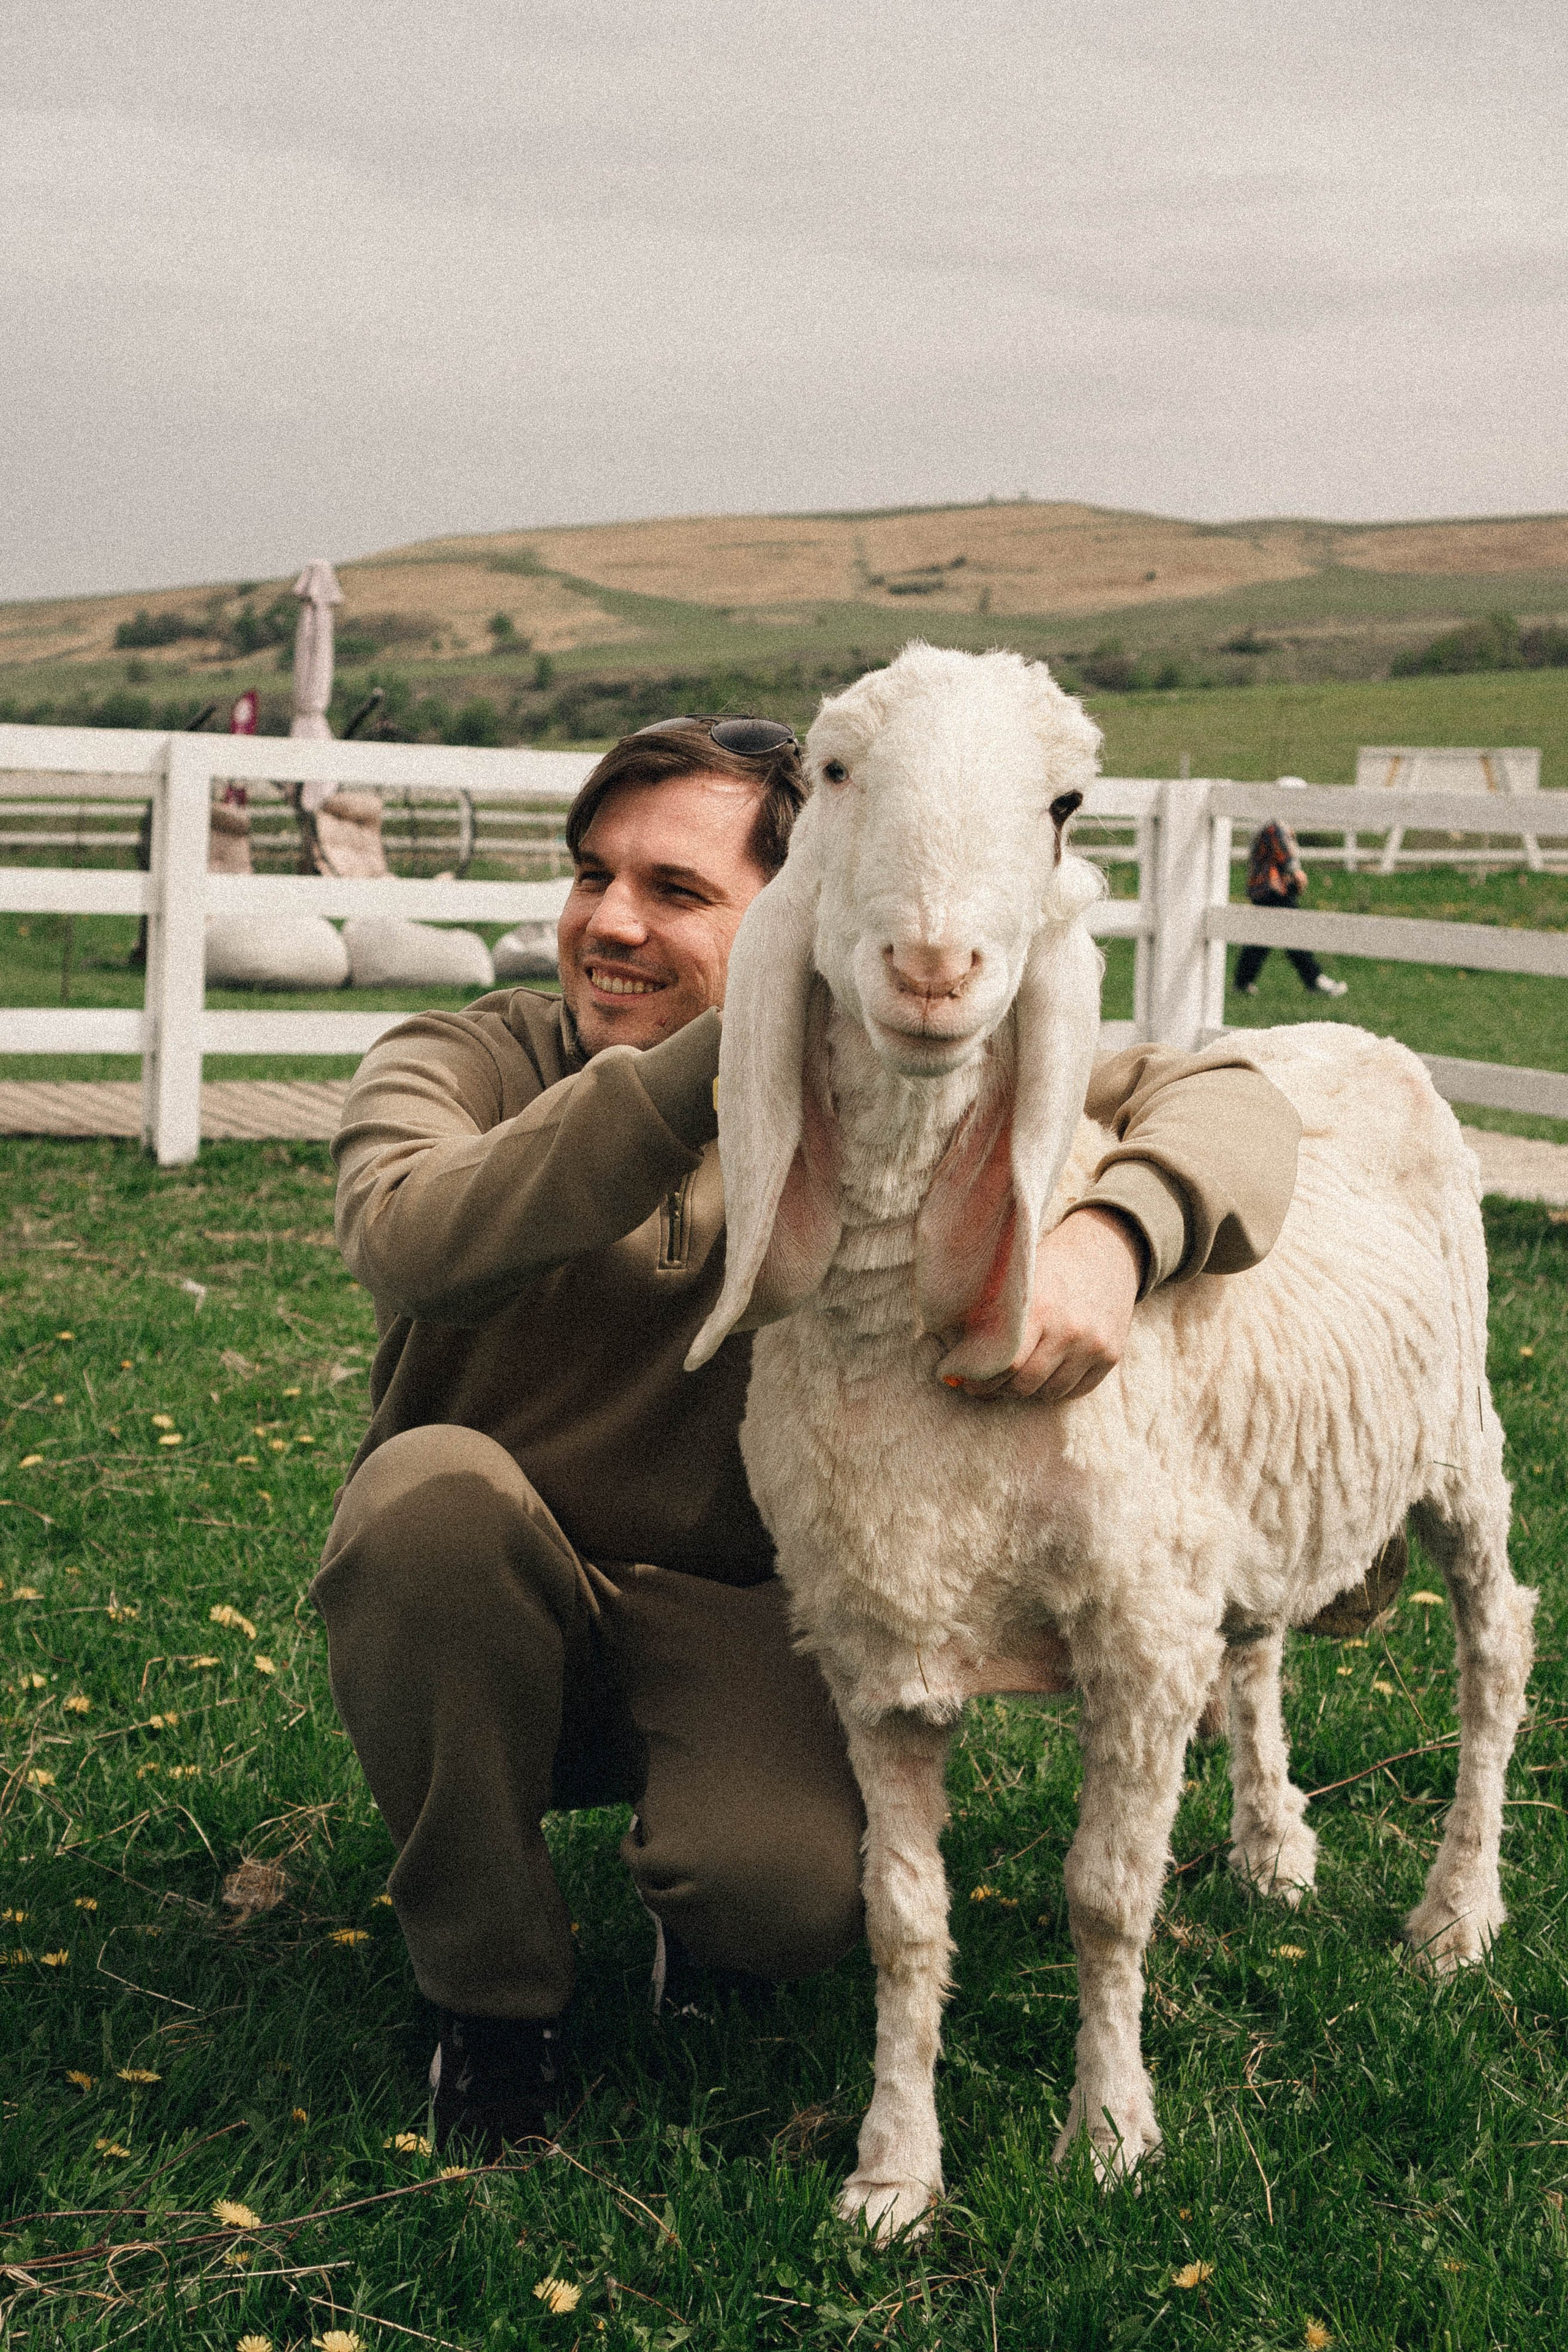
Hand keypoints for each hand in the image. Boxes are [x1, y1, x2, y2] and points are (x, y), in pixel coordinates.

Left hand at [940, 1206, 1142, 1402]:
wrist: (1107, 1249)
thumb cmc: (1050, 1263)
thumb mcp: (1017, 1280)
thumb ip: (989, 1315)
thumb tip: (955, 1358)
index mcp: (1039, 1307)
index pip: (1005, 1364)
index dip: (980, 1379)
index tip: (965, 1380)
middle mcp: (1069, 1330)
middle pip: (1025, 1384)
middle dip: (998, 1389)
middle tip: (983, 1386)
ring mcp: (1094, 1345)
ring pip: (1050, 1392)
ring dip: (1027, 1391)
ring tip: (1012, 1379)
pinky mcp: (1111, 1355)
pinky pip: (1076, 1390)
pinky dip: (1056, 1388)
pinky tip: (1043, 1375)